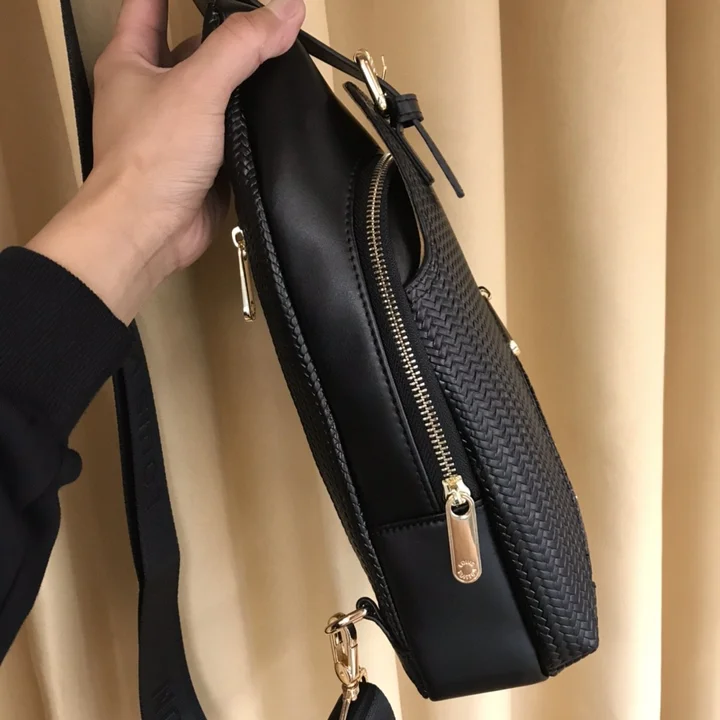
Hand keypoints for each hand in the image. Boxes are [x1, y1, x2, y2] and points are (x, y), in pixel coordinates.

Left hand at [29, 0, 304, 322]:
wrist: (150, 230)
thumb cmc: (151, 158)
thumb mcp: (197, 86)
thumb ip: (241, 45)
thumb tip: (286, 11)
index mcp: (131, 61)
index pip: (149, 4)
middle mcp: (150, 92)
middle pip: (189, 47)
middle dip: (224, 35)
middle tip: (263, 24)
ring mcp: (175, 129)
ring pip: (213, 92)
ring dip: (241, 82)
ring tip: (279, 61)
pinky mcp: (199, 162)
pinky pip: (227, 132)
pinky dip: (249, 124)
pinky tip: (275, 114)